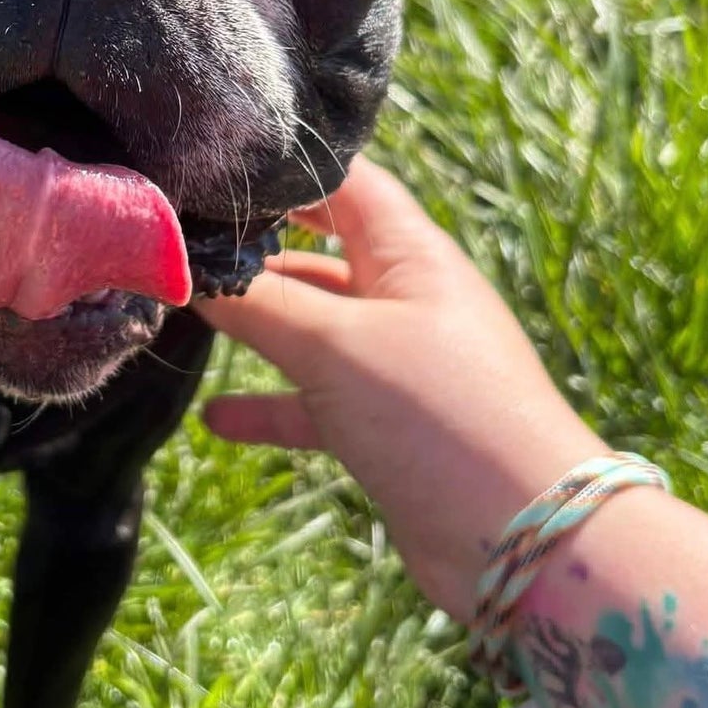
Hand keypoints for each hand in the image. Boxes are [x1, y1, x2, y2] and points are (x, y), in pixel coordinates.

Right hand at [194, 155, 608, 621]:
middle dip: (256, 247)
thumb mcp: (335, 347)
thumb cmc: (435, 414)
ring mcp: (397, 364)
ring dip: (259, 325)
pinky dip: (270, 404)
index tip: (212, 164)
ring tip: (187, 317)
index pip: (344, 181)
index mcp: (411, 254)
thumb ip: (257, 303)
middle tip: (181, 242)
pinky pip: (316, 400)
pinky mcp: (389, 427)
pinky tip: (217, 418)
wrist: (526, 543)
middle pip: (320, 252)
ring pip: (313, 328)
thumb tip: (182, 266)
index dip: (283, 166)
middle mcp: (406, 298)